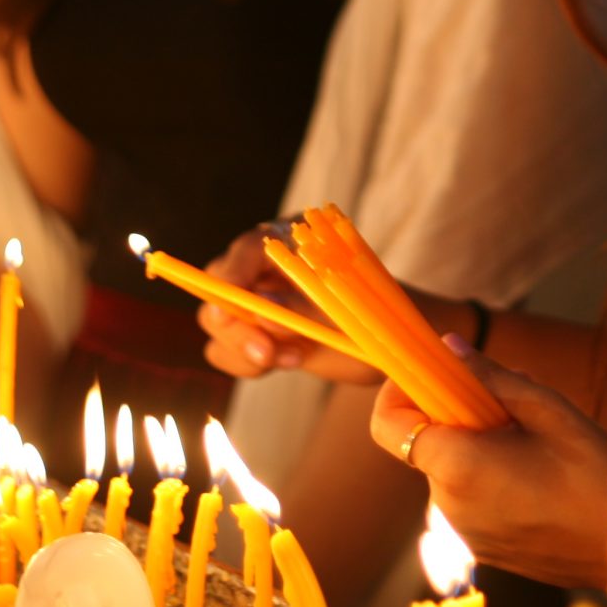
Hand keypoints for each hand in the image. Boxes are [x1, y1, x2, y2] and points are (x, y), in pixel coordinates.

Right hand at [194, 226, 382, 386]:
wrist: (387, 333)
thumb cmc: (375, 309)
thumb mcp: (348, 306)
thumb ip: (306, 305)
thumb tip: (263, 310)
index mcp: (288, 242)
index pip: (245, 251)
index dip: (232, 276)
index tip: (227, 310)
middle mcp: (262, 267)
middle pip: (218, 290)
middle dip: (236, 327)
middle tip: (267, 354)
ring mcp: (254, 302)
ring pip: (218, 327)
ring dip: (245, 350)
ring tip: (296, 358)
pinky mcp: (255, 334)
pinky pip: (228, 352)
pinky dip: (249, 364)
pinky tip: (292, 360)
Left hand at [369, 346, 606, 589]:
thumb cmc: (595, 472)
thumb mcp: (547, 409)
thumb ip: (488, 377)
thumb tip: (446, 346)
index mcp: (457, 467)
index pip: (388, 424)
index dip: (399, 391)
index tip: (431, 373)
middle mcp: (448, 505)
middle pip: (425, 445)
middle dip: (454, 414)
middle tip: (509, 402)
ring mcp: (464, 533)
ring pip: (450, 471)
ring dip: (476, 446)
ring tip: (535, 440)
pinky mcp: (484, 549)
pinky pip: (469, 499)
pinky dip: (488, 477)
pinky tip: (537, 473)